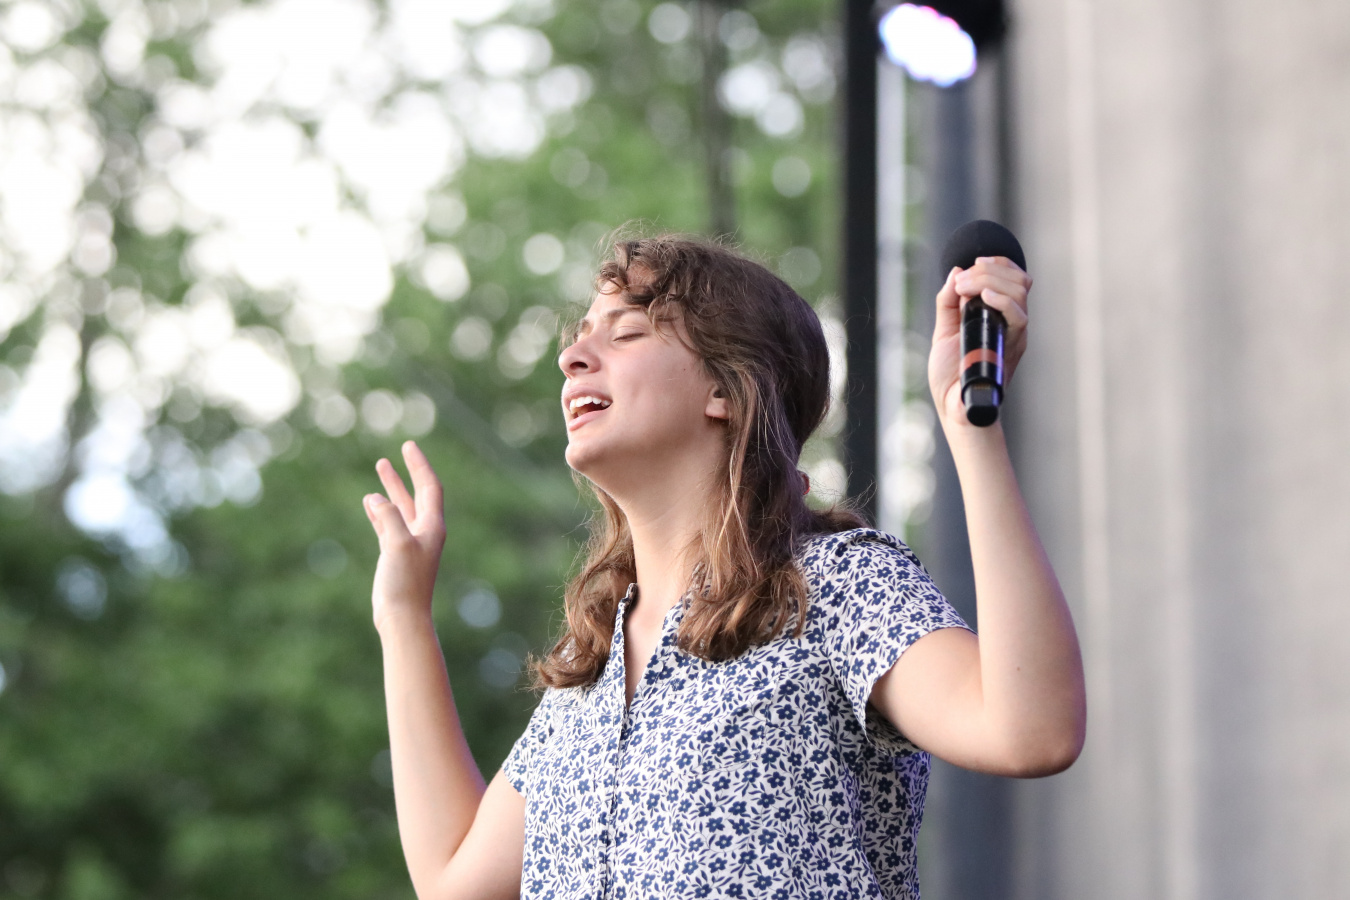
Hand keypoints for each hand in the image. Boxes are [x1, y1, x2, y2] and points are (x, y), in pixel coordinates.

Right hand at [362, 440, 446, 631]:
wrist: (403, 618)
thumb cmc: (405, 583)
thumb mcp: (397, 544)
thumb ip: (389, 518)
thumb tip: (375, 499)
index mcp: (432, 527)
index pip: (429, 487)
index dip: (419, 465)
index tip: (409, 446)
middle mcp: (425, 533)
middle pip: (417, 494)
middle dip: (407, 473)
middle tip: (397, 452)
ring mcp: (410, 544)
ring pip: (401, 508)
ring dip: (392, 488)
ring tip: (380, 467)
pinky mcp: (396, 556)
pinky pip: (389, 524)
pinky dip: (380, 511)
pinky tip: (369, 502)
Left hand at [928, 256, 1031, 429]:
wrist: (954, 406)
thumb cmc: (950, 375)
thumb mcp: (943, 330)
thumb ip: (947, 303)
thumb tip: (955, 272)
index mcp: (998, 315)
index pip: (1013, 278)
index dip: (999, 263)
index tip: (975, 263)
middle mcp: (1011, 322)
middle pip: (1017, 280)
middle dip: (988, 270)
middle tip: (961, 283)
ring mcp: (1014, 334)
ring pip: (1019, 292)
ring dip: (990, 280)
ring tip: (965, 289)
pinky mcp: (1012, 347)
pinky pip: (1018, 317)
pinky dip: (1002, 300)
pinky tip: (984, 296)